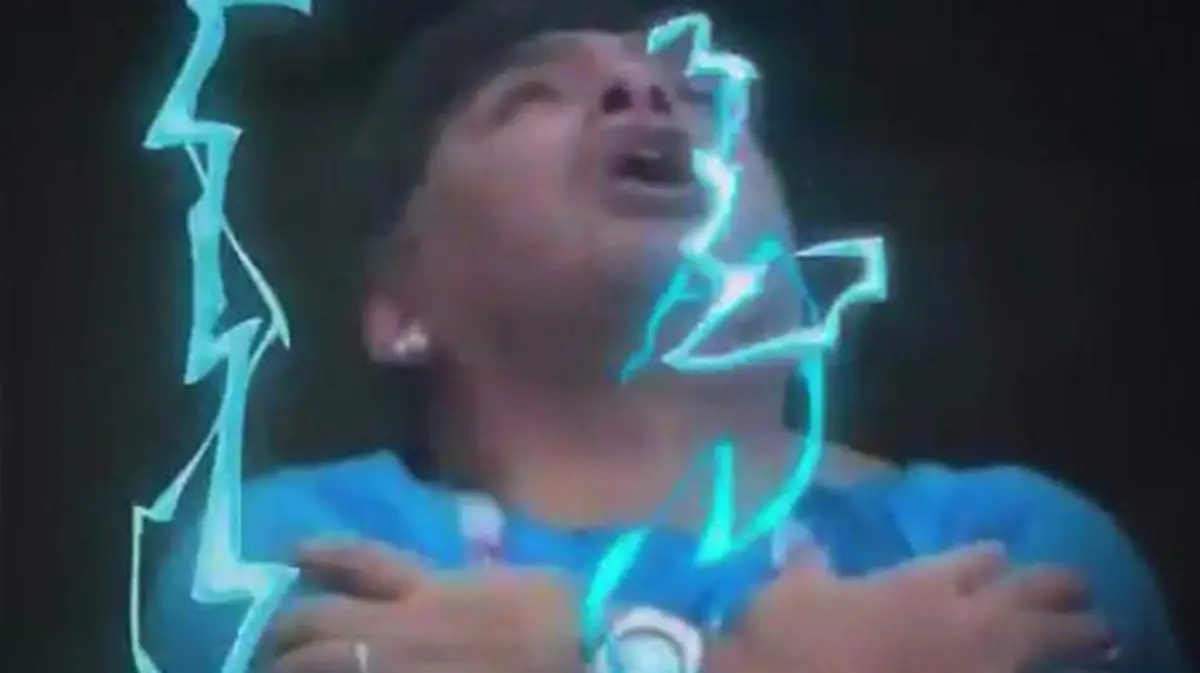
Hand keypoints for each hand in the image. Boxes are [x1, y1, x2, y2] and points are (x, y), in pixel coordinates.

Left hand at [263, 541, 584, 672]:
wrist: (581, 650)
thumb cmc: (556, 612)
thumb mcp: (502, 580)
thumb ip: (455, 582)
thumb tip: (427, 587)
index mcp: (429, 586)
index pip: (356, 561)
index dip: (318, 553)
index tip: (292, 554)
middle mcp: (401, 624)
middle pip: (317, 619)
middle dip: (284, 629)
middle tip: (273, 640)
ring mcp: (401, 666)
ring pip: (319, 662)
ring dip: (290, 664)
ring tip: (278, 668)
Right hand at [709, 541, 1116, 672]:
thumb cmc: (794, 649)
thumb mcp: (786, 598)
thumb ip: (803, 564)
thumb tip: (793, 532)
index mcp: (921, 585)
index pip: (977, 559)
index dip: (989, 558)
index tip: (996, 558)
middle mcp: (967, 622)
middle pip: (1034, 594)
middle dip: (1061, 588)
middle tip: (1083, 588)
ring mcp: (983, 672)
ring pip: (1048, 644)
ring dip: (1080, 637)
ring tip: (1106, 636)